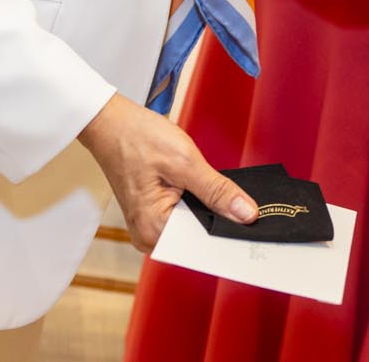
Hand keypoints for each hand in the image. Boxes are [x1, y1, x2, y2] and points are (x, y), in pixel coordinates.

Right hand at [78, 92, 254, 251]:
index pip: (201, 246)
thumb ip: (216, 191)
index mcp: (153, 229)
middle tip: (254, 212)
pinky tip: (215, 196)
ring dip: (213, 214)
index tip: (257, 231)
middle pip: (198, 238)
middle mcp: (148, 235)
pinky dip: (201, 207)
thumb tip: (246, 214)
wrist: (111, 122)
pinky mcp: (153, 214)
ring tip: (238, 203)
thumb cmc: (138, 137)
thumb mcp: (184, 161)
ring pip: (194, 227)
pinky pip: (185, 217)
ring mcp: (149, 226)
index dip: (231, 236)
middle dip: (224, 224)